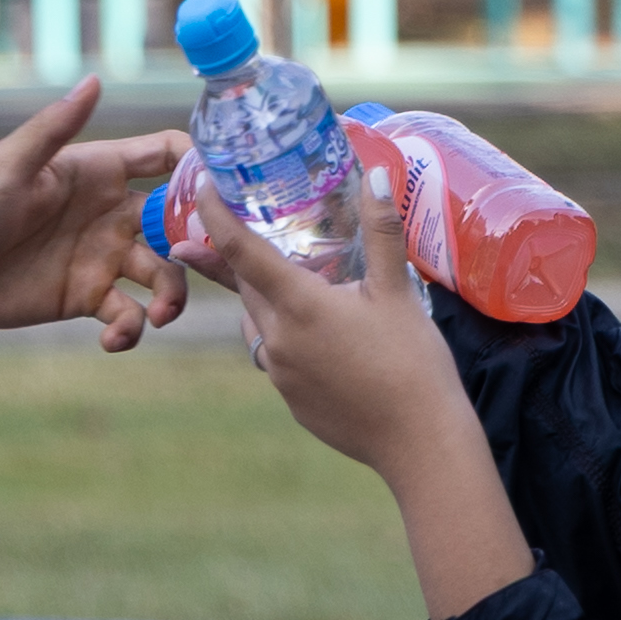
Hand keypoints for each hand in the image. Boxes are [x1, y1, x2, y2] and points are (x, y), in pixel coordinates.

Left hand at [0, 77, 190, 345]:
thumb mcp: (9, 167)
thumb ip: (55, 129)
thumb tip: (95, 80)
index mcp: (97, 170)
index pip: (165, 156)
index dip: (201, 168)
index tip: (230, 191)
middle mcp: (108, 212)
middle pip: (179, 222)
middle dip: (202, 244)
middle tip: (213, 268)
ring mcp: (100, 257)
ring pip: (164, 274)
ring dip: (173, 296)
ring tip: (158, 316)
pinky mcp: (85, 298)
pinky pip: (128, 315)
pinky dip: (132, 331)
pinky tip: (114, 339)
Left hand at [183, 179, 536, 619]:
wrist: (421, 445)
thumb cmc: (414, 364)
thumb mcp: (399, 292)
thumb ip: (381, 232)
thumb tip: (376, 175)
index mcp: (299, 305)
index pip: (239, 249)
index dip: (214, 213)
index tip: (199, 182)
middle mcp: (276, 340)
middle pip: (245, 285)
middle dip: (238, 254)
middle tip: (235, 222)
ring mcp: (280, 375)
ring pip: (259, 322)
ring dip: (264, 298)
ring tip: (292, 280)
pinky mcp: (291, 400)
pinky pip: (276, 357)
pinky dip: (285, 336)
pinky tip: (320, 335)